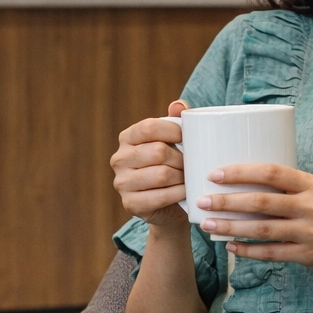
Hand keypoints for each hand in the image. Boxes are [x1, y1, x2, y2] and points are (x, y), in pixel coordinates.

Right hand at [111, 100, 189, 227]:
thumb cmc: (172, 168)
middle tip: (192, 164)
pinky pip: (161, 196)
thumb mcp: (174, 143)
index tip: (187, 139)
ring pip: (161, 175)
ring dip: (182, 177)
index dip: (172, 131)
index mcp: (127, 138)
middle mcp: (119, 159)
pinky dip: (178, 194)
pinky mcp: (130, 203)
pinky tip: (186, 192)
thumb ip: (175, 121)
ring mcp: (122, 182)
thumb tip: (179, 105)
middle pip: (158, 152)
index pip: (148, 127)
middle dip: (181, 159)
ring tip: (189, 178)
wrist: (170, 206)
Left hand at [197, 164, 312, 281]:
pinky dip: (249, 251)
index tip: (216, 172)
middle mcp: (310, 207)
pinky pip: (272, 253)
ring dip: (231, 226)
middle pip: (260, 202)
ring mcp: (309, 233)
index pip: (271, 172)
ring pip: (261, 229)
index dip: (240, 172)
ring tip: (208, 223)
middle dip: (227, 201)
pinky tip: (231, 247)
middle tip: (201, 199)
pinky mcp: (309, 257)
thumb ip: (294, 190)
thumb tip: (255, 183)